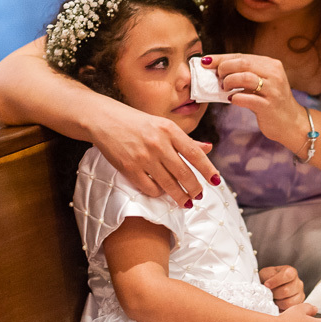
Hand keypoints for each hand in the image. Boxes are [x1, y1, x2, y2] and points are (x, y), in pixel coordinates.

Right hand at [89, 104, 220, 206]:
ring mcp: (143, 157)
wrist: (105, 120)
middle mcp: (158, 143)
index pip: (195, 154)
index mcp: (169, 130)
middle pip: (184, 173)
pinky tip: (162, 192)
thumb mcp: (164, 125)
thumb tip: (208, 148)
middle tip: (199, 195)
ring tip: (186, 201)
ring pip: (169, 184)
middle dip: (195, 188)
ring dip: (180, 196)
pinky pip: (150, 188)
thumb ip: (186, 140)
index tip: (216, 181)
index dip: (208, 170)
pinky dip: (159, 193)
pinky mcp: (129, 168)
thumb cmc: (138, 123)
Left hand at [201, 54, 303, 144]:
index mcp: (271, 65)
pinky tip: (232, 99)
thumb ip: (246, 74)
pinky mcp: (269, 106)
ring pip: (245, 77)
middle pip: (243, 63)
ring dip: (229, 82)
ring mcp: (273, 90)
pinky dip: (236, 98)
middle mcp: (274, 75)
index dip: (221, 58)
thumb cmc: (272, 102)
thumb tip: (217, 69)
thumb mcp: (263, 83)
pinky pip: (247, 98)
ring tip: (225, 88)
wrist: (292, 123)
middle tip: (218, 78)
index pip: (242, 56)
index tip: (206, 61)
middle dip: (224, 68)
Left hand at [259, 265, 304, 310]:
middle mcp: (298, 282)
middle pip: (286, 291)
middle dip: (274, 293)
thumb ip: (268, 276)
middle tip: (269, 293)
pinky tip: (278, 303)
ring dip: (277, 301)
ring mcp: (300, 294)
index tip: (266, 285)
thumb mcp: (265, 273)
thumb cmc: (268, 279)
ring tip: (274, 298)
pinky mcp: (298, 304)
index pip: (288, 275)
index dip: (276, 281)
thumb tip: (268, 284)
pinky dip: (281, 307)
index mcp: (291, 272)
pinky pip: (289, 308)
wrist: (269, 288)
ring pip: (288, 302)